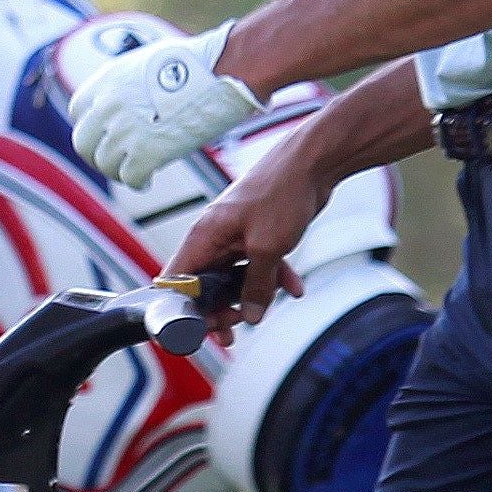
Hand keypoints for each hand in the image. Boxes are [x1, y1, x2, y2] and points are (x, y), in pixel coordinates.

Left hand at [69, 21, 261, 185]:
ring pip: (104, 164)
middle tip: (115, 162)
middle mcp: (109, 104)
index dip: (92, 127)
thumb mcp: (148, 62)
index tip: (105, 136)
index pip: (78, 111)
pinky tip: (147, 180)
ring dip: (119, 171)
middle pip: (83, 142)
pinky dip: (137, 182)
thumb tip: (128, 101)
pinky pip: (130, 178)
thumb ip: (128, 84)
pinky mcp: (147, 152)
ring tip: (136, 171)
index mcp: (108, 80)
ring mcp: (125, 130)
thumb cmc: (199, 63)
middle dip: (98, 155)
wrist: (225, 71)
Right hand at [170, 134, 327, 326]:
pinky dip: (273, 278)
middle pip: (205, 283)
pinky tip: (293, 287)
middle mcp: (215, 236)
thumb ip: (256, 285)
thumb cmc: (282, 191)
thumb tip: (250, 313)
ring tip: (259, 313)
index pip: (177, 281)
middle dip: (219, 308)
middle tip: (233, 328)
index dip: (185, 309)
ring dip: (249, 296)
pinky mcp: (258, 234)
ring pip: (234, 277)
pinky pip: (258, 265)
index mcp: (204, 236)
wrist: (314, 163)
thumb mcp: (268, 248)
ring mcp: (237, 236)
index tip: (203, 328)